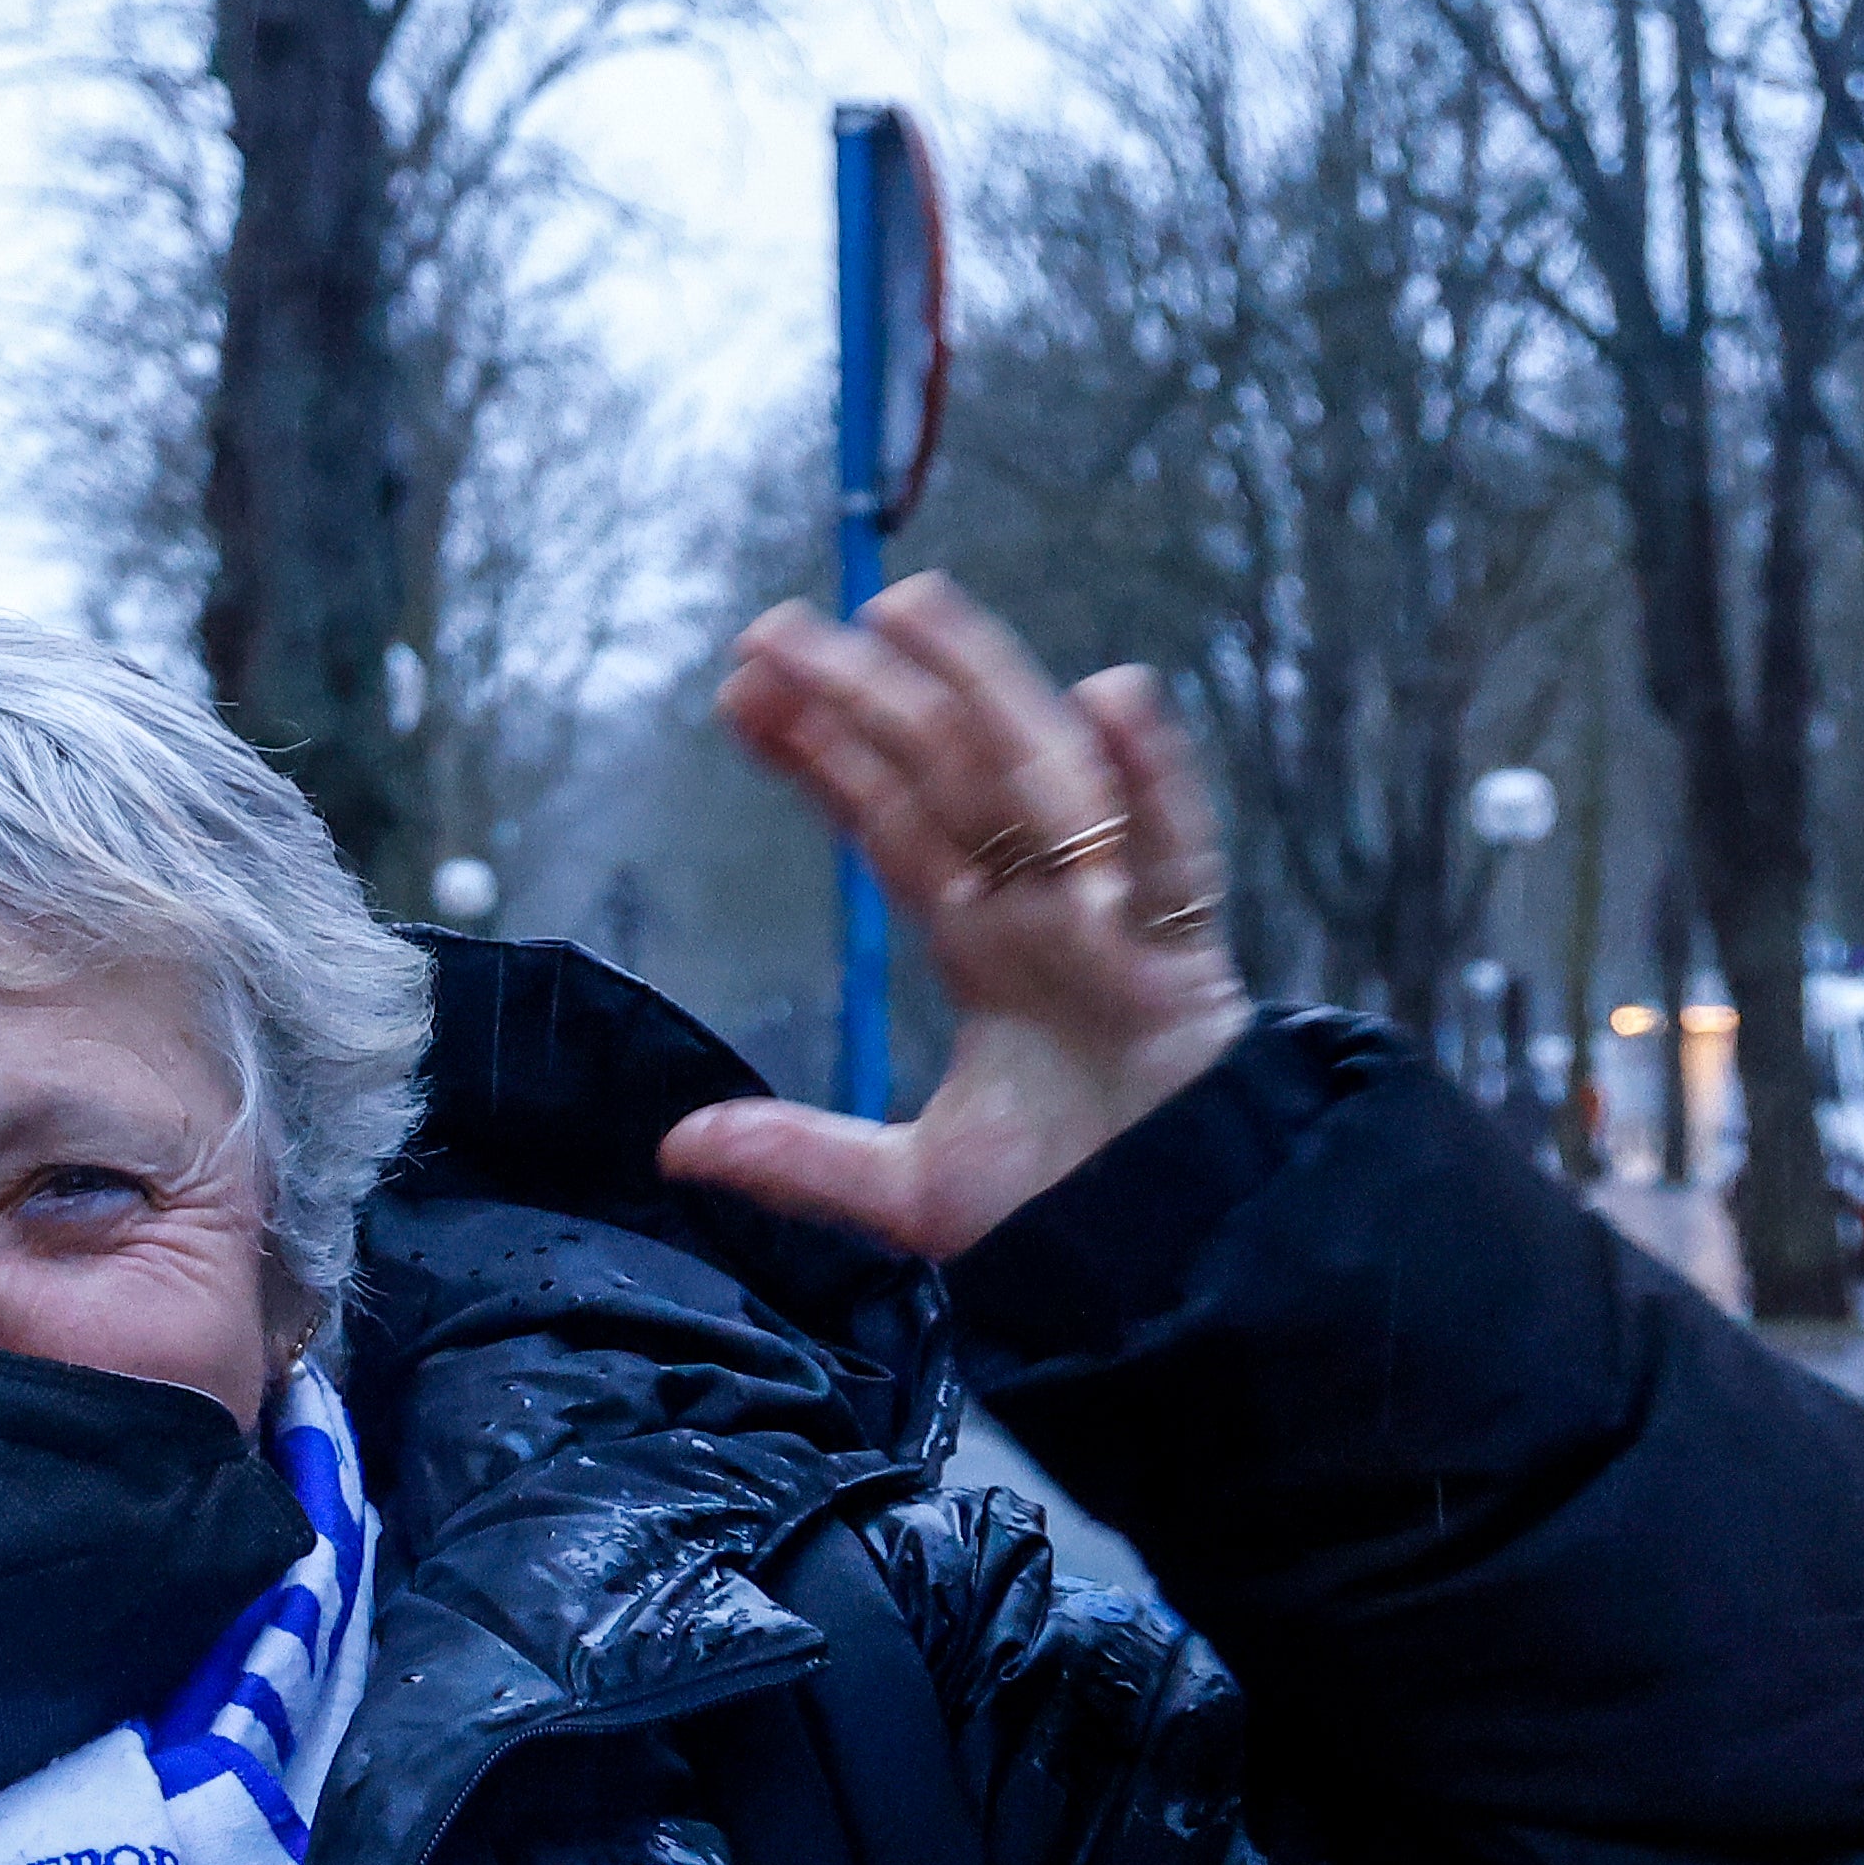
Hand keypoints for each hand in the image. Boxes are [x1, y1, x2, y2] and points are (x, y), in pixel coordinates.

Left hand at [659, 579, 1246, 1254]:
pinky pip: (1179, 850)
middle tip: (773, 626)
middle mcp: (1043, 909)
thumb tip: (675, 1146)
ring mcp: (1116, 920)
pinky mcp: (1188, 956)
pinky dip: (1155, 777)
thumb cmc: (1071, 1206)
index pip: (886, 822)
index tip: (742, 689)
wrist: (1187, 1254)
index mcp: (984, 945)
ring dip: (984, 689)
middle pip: (947, 774)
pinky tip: (1111, 698)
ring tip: (907, 609)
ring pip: (1046, 778)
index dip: (818, 755)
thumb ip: (801, 1161)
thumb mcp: (910, 1192)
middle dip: (864, 696)